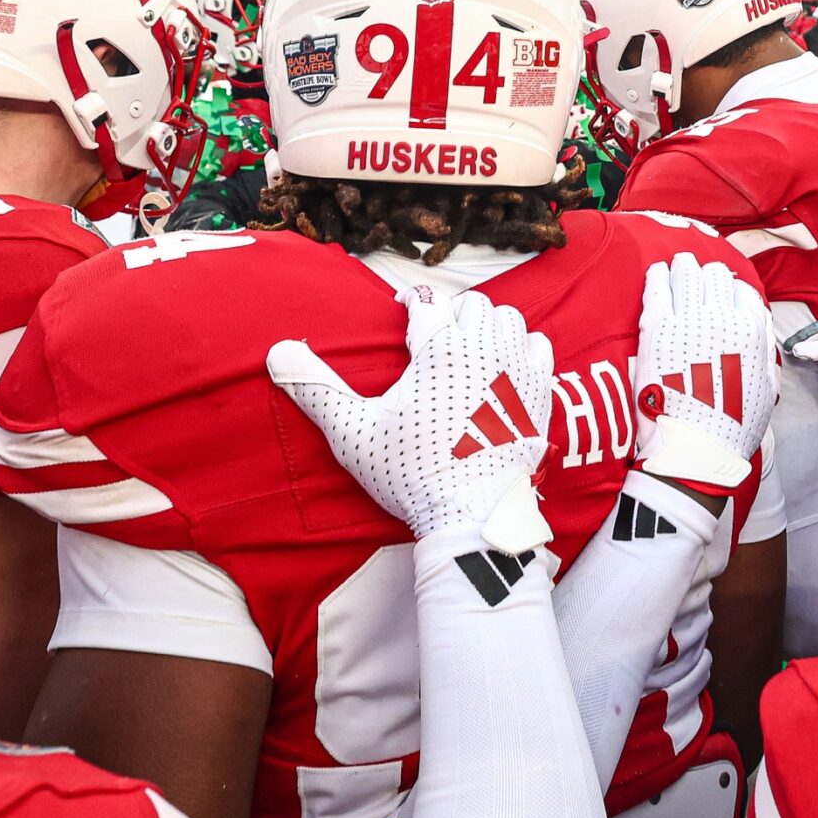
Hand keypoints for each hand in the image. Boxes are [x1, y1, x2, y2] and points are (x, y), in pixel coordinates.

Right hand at [268, 289, 555, 550]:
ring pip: (508, 318)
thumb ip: (315, 388)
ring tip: (467, 346)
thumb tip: (277, 351)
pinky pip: (539, 347)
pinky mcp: (540, 395)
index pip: (426, 301)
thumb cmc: (409, 473)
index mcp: (438, 351)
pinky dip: (522, 347)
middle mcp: (483, 350)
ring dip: (487, 324)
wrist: (470, 516)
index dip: (411, 302)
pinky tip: (504, 366)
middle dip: (450, 313)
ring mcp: (517, 371)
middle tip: (433, 336)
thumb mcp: (352, 432)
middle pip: (471, 304)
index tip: (403, 312)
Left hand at [634, 253, 777, 494]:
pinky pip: (657, 288)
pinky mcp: (656, 329)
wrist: (694, 449)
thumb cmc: (732, 427)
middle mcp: (723, 319)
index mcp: (752, 333)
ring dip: (683, 267)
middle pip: (716, 276)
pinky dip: (658, 277)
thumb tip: (760, 333)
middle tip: (699, 274)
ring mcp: (688, 321)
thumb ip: (764, 354)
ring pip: (687, 273)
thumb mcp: (767, 390)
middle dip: (708, 274)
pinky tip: (657, 274)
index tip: (724, 294)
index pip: (744, 292)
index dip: (733, 292)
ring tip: (678, 265)